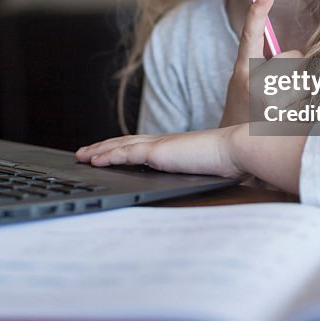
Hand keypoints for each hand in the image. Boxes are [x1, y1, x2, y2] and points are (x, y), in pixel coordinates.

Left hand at [75, 125, 248, 179]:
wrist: (237, 149)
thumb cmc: (231, 160)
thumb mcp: (209, 167)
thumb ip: (198, 171)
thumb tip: (201, 178)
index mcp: (174, 147)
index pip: (141, 145)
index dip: (122, 147)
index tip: (108, 153)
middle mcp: (163, 142)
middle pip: (124, 142)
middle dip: (102, 148)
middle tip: (83, 153)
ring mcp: (159, 145)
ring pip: (119, 146)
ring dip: (98, 151)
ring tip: (81, 157)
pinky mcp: (157, 152)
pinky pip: (125, 154)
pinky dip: (107, 157)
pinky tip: (94, 161)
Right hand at [220, 0, 302, 126]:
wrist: (233, 146)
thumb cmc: (245, 107)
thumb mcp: (242, 80)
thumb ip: (262, 62)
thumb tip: (299, 53)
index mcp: (242, 70)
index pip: (249, 36)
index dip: (257, 13)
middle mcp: (252, 84)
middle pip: (294, 58)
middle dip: (297, 68)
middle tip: (284, 87)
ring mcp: (268, 103)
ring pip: (307, 78)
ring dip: (306, 88)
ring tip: (289, 106)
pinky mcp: (284, 120)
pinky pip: (313, 99)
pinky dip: (313, 105)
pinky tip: (300, 118)